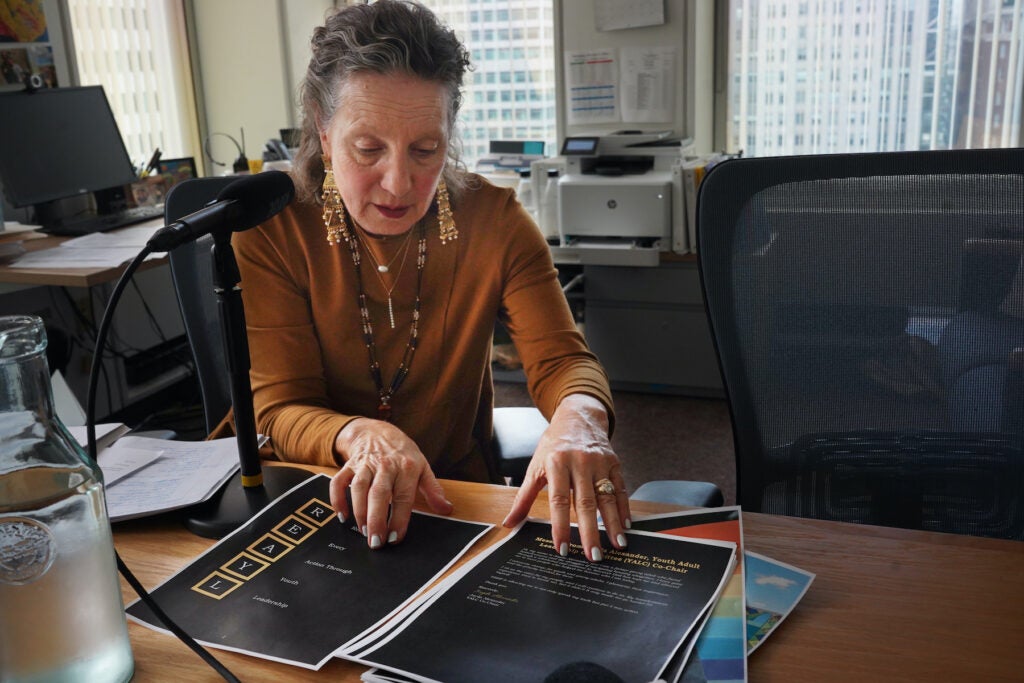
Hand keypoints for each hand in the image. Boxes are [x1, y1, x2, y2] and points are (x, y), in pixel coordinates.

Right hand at [329, 417, 451, 548]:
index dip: (399, 519)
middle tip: (376, 542)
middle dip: (376, 519)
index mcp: (406, 468)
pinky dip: (338, 499)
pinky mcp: (349, 465)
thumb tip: (446, 509)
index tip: (396, 538)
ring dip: (359, 511)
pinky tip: (342, 515)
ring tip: (363, 531)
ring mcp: (365, 465)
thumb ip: (433, 490)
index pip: (403, 497)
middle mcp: (385, 466)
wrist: (377, 431)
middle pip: (379, 494)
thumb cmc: (402, 453)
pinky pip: (339, 482)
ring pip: (358, 488)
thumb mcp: (422, 467)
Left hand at [502, 395, 629, 561]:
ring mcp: (599, 462)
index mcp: (556, 463)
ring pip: (607, 497)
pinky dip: (624, 508)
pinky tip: (626, 525)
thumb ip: (523, 497)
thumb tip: (509, 523)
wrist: (577, 417)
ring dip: (612, 523)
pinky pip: (621, 488)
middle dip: (590, 532)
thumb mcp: (535, 466)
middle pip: (585, 502)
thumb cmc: (553, 445)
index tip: (562, 548)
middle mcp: (580, 462)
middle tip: (594, 556)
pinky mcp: (614, 462)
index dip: (561, 526)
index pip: (558, 501)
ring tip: (618, 545)